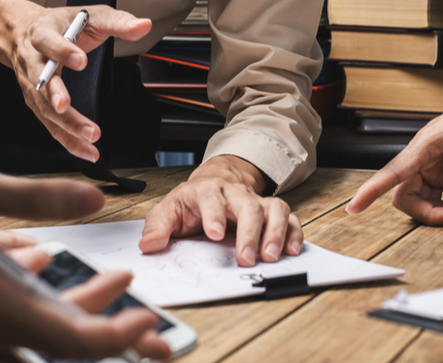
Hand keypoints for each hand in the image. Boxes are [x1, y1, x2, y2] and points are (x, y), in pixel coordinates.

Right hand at [0, 0, 152, 161]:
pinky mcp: (36, 102)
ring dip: (66, 125)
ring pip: (44, 108)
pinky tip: (86, 151)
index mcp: (42, 33)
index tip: (79, 61)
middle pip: (41, 80)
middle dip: (55, 95)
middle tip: (67, 107)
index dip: (63, 51)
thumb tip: (143, 26)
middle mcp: (32, 60)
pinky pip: (50, 124)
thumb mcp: (90, 15)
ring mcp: (32, 84)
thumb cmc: (62, 24)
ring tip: (89, 138)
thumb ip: (117, 21)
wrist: (24, 32)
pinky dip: (67, 140)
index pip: (49, 42)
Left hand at [139, 156, 303, 266]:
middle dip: (250, 233)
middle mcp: (236, 194)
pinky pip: (290, 218)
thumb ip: (158, 227)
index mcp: (207, 191)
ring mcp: (257, 202)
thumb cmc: (191, 202)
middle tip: (247, 258)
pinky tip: (291, 250)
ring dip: (275, 233)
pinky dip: (293, 233)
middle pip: (248, 206)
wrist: (214, 185)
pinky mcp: (271, 212)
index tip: (216, 235)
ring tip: (270, 257)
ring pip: (274, 209)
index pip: (212, 199)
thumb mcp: (168, 210)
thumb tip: (149, 245)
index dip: (214, 215)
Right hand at [346, 70, 442, 229]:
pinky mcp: (439, 171)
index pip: (391, 172)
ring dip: (438, 213)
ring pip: (416, 199)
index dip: (370, 191)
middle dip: (427, 213)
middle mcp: (421, 156)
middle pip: (403, 194)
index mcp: (426, 145)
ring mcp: (428, 165)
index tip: (353, 208)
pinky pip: (431, 197)